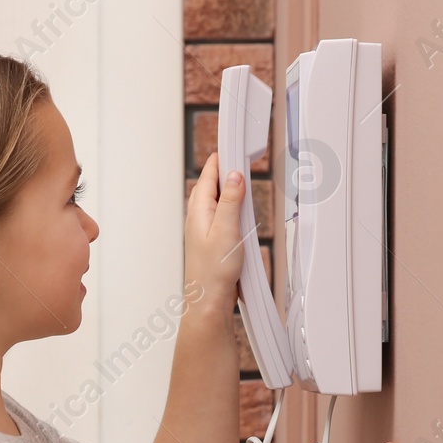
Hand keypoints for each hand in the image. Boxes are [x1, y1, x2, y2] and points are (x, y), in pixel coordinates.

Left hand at [184, 151, 246, 307]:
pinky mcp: (213, 240)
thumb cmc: (212, 272)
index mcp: (199, 209)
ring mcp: (204, 228)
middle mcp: (199, 216)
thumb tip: (234, 175)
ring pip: (218, 199)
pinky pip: (223, 215)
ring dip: (230, 188)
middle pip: (213, 183)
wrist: (208, 301)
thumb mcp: (226, 229)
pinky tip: (242, 211)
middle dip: (227, 169)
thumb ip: (231, 201)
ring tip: (243, 175)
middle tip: (242, 154)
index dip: (222, 156)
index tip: (233, 141)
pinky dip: (233, 207)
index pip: (209, 173)